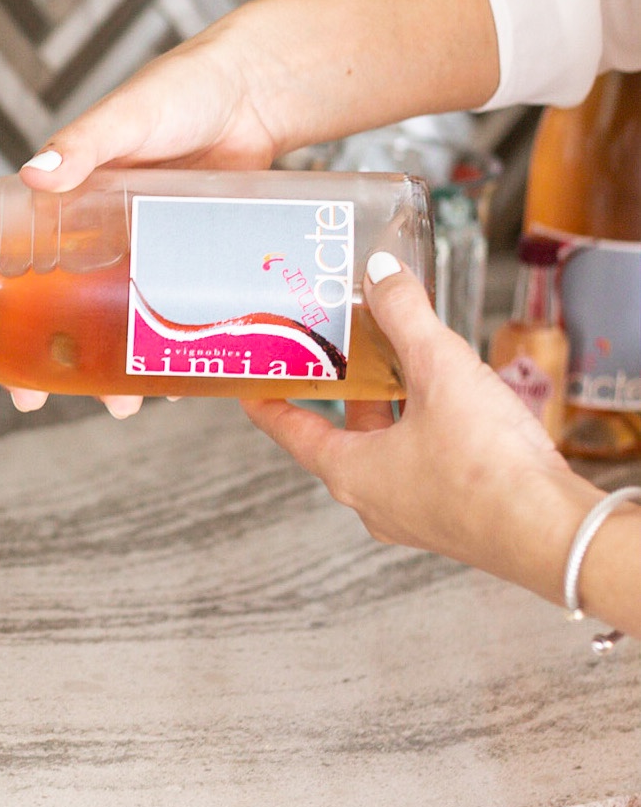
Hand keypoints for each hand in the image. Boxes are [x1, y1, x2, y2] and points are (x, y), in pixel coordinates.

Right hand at [9, 19, 281, 415]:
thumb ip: (84, 144)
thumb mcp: (128, 116)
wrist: (259, 89)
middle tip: (33, 403)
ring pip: (117, 321)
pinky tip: (180, 382)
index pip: (6, 256)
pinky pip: (175, 314)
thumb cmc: (183, 89)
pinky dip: (175, 350)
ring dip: (113, 368)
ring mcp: (148, 250)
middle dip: (44, 358)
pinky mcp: (193, 258)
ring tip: (120, 408)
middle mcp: (99, 232)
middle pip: (57, 306)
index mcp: (66, 199)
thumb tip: (36, 174)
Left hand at [244, 253, 594, 602]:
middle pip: (345, 435)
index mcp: (351, 473)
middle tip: (341, 353)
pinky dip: (427, 428)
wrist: (555, 531)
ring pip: (390, 449)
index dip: (269, 402)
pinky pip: (427, 463)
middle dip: (347, 391)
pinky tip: (455, 401)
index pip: (291, 432)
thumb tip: (380, 275)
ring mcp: (419, 514)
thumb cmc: (488, 467)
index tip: (251, 384)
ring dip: (393, 407)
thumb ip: (405, 316)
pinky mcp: (459, 517)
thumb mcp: (438, 370)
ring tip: (405, 362)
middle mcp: (377, 501)